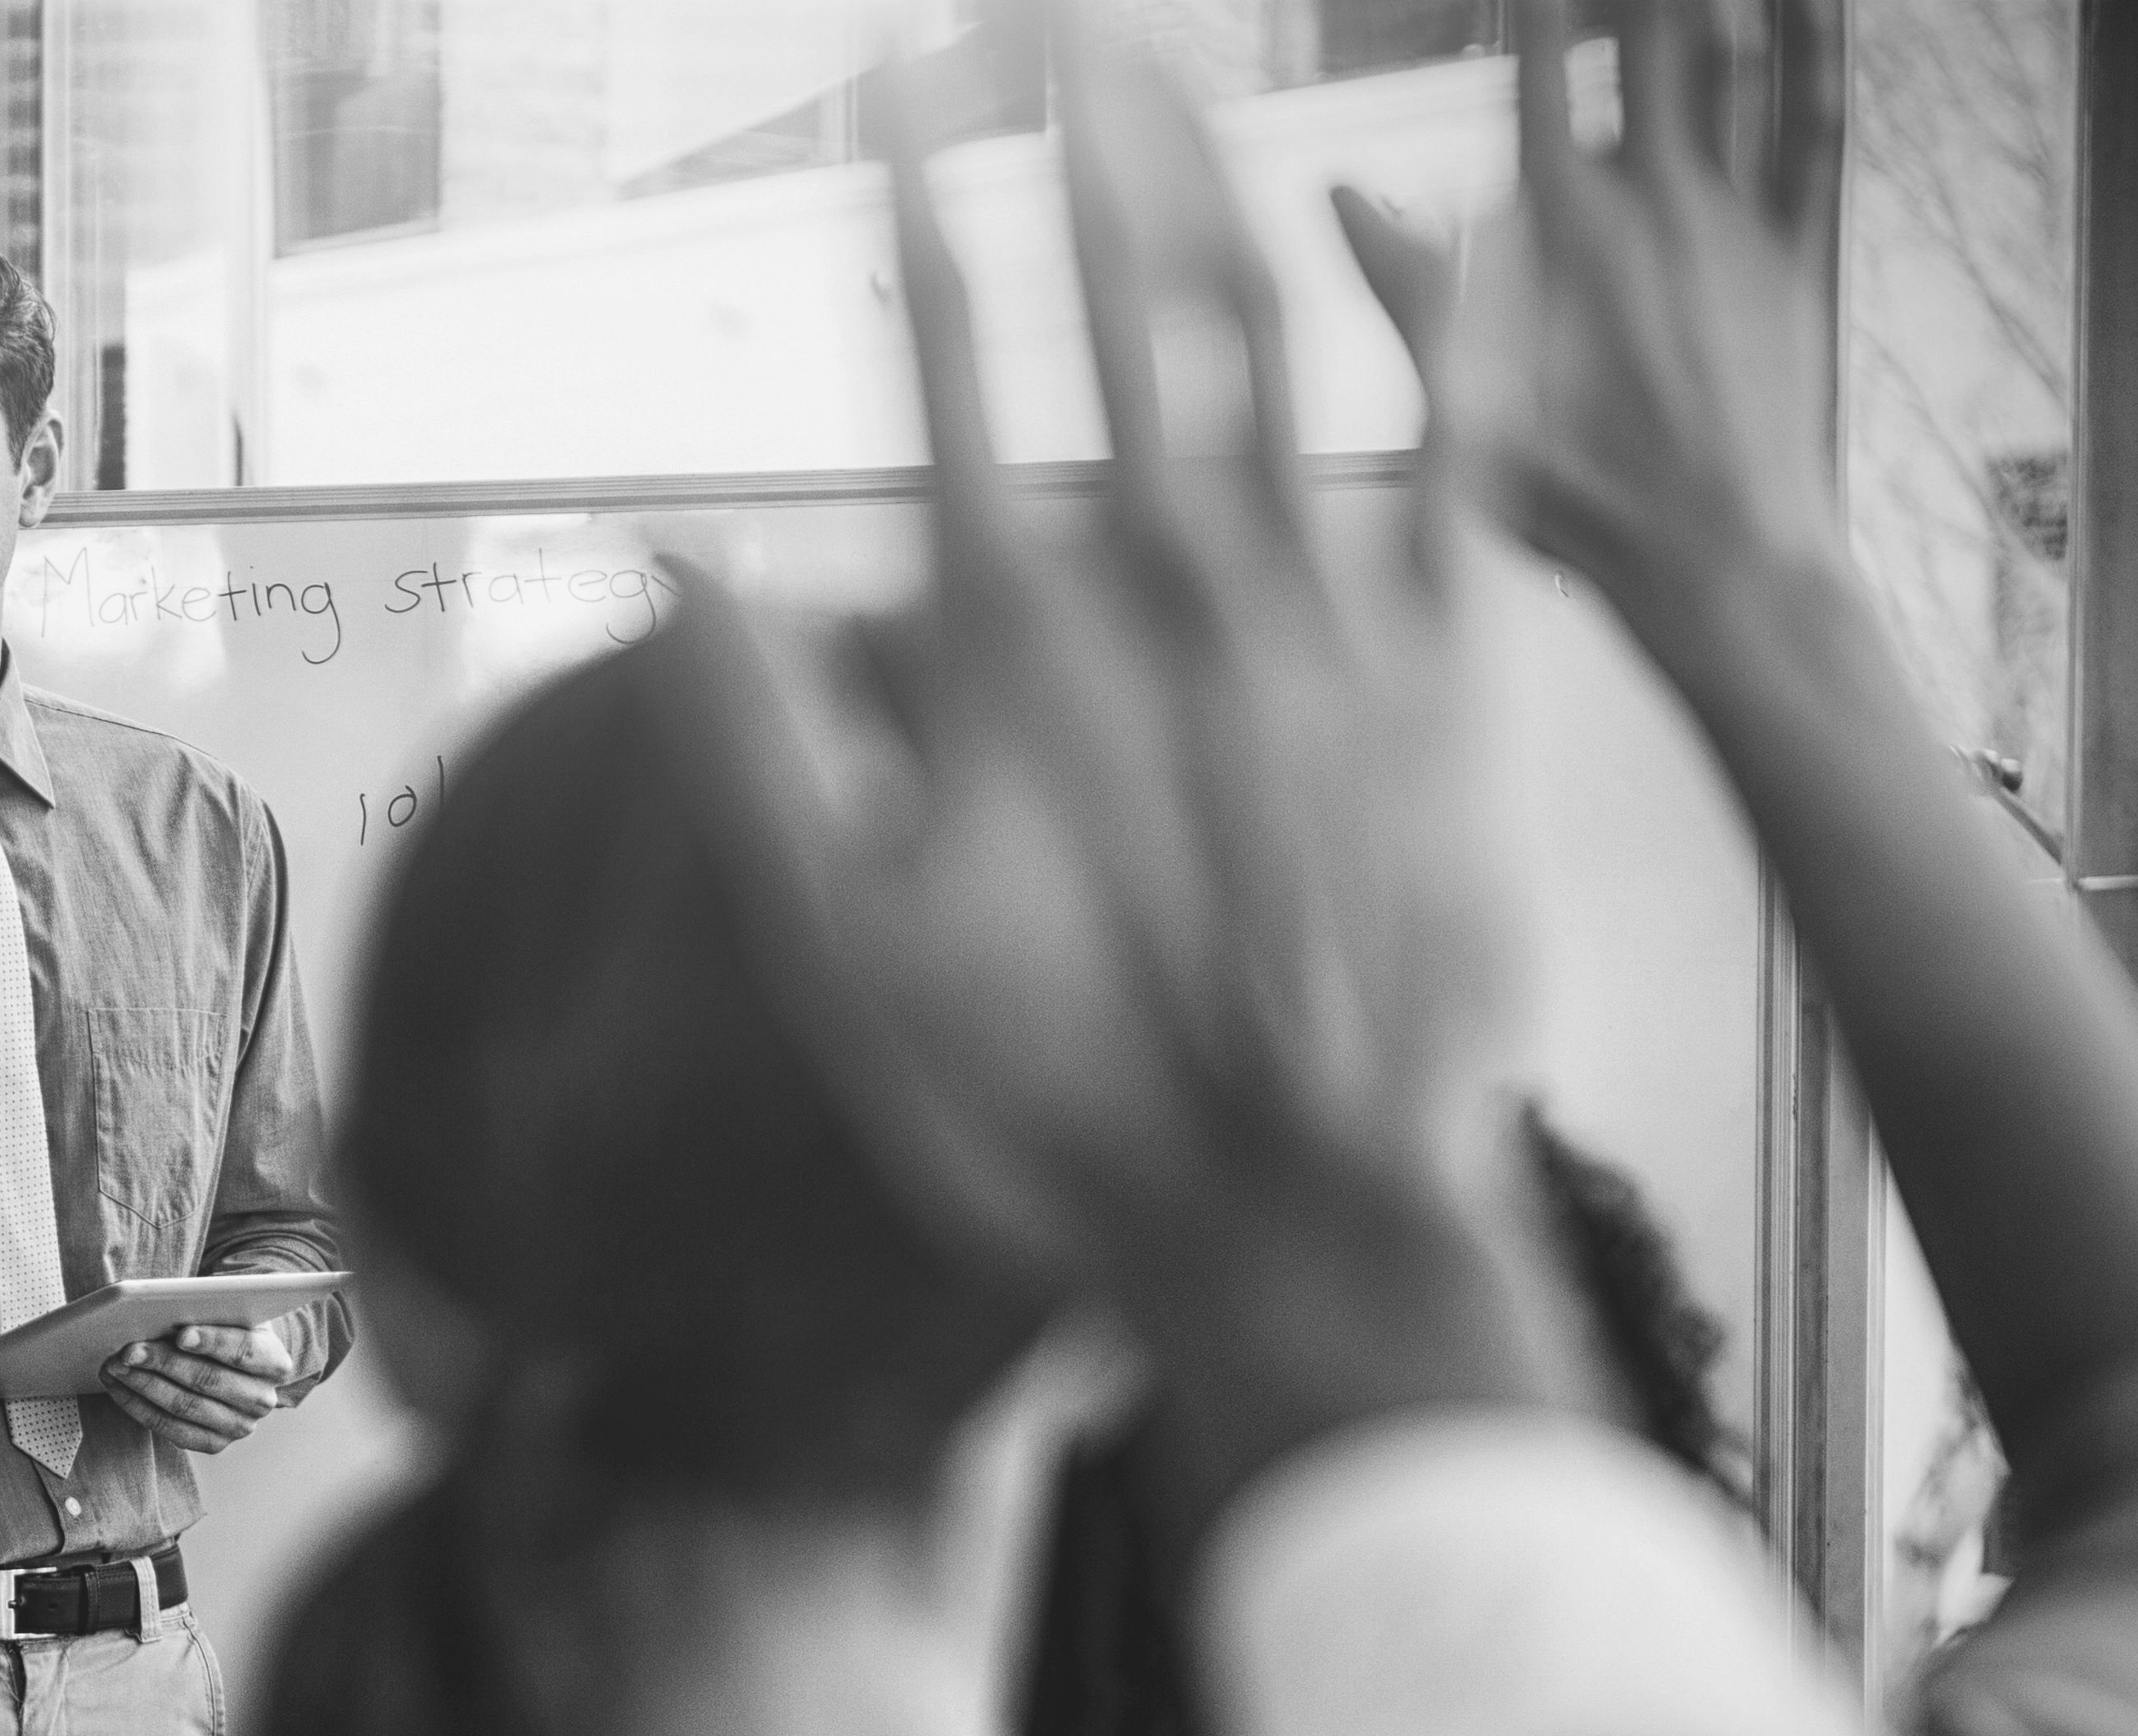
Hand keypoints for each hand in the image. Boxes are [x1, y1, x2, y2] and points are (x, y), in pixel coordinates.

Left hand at [100, 1318, 299, 1456]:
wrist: (236, 1366)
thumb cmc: (226, 1330)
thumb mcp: (230, 1315)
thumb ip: (209, 1312)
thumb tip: (161, 1311)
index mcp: (274, 1362)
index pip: (244, 1351)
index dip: (212, 1342)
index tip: (181, 1334)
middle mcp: (262, 1399)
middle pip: (207, 1381)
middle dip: (163, 1363)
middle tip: (128, 1350)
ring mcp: (238, 1426)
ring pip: (183, 1406)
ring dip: (142, 1385)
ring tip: (114, 1365)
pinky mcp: (213, 1444)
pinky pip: (169, 1428)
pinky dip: (138, 1406)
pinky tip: (118, 1387)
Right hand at [706, 12, 1592, 1500]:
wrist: (1290, 1215)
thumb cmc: (1044, 1100)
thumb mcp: (836, 943)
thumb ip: (754, 737)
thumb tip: (671, 559)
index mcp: (1004, 638)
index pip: (940, 365)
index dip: (912, 212)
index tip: (889, 96)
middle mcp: (1165, 585)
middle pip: (1114, 302)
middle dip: (1072, 138)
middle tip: (1041, 20)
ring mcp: (1318, 615)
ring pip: (1270, 340)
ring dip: (1221, 183)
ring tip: (1179, 71)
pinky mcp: (1449, 670)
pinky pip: (1466, 455)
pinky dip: (1460, 328)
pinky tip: (1454, 218)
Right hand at [1333, 0, 1848, 625]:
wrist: (1717, 560)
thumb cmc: (1585, 498)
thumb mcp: (1459, 396)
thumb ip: (1404, 281)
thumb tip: (1338, 196)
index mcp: (1566, 228)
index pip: (1543, 70)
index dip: (1541, 5)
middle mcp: (1654, 203)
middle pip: (1649, 44)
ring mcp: (1735, 226)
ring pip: (1736, 69)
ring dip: (1726, 4)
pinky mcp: (1793, 261)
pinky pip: (1811, 134)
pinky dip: (1817, 58)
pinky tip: (1816, 10)